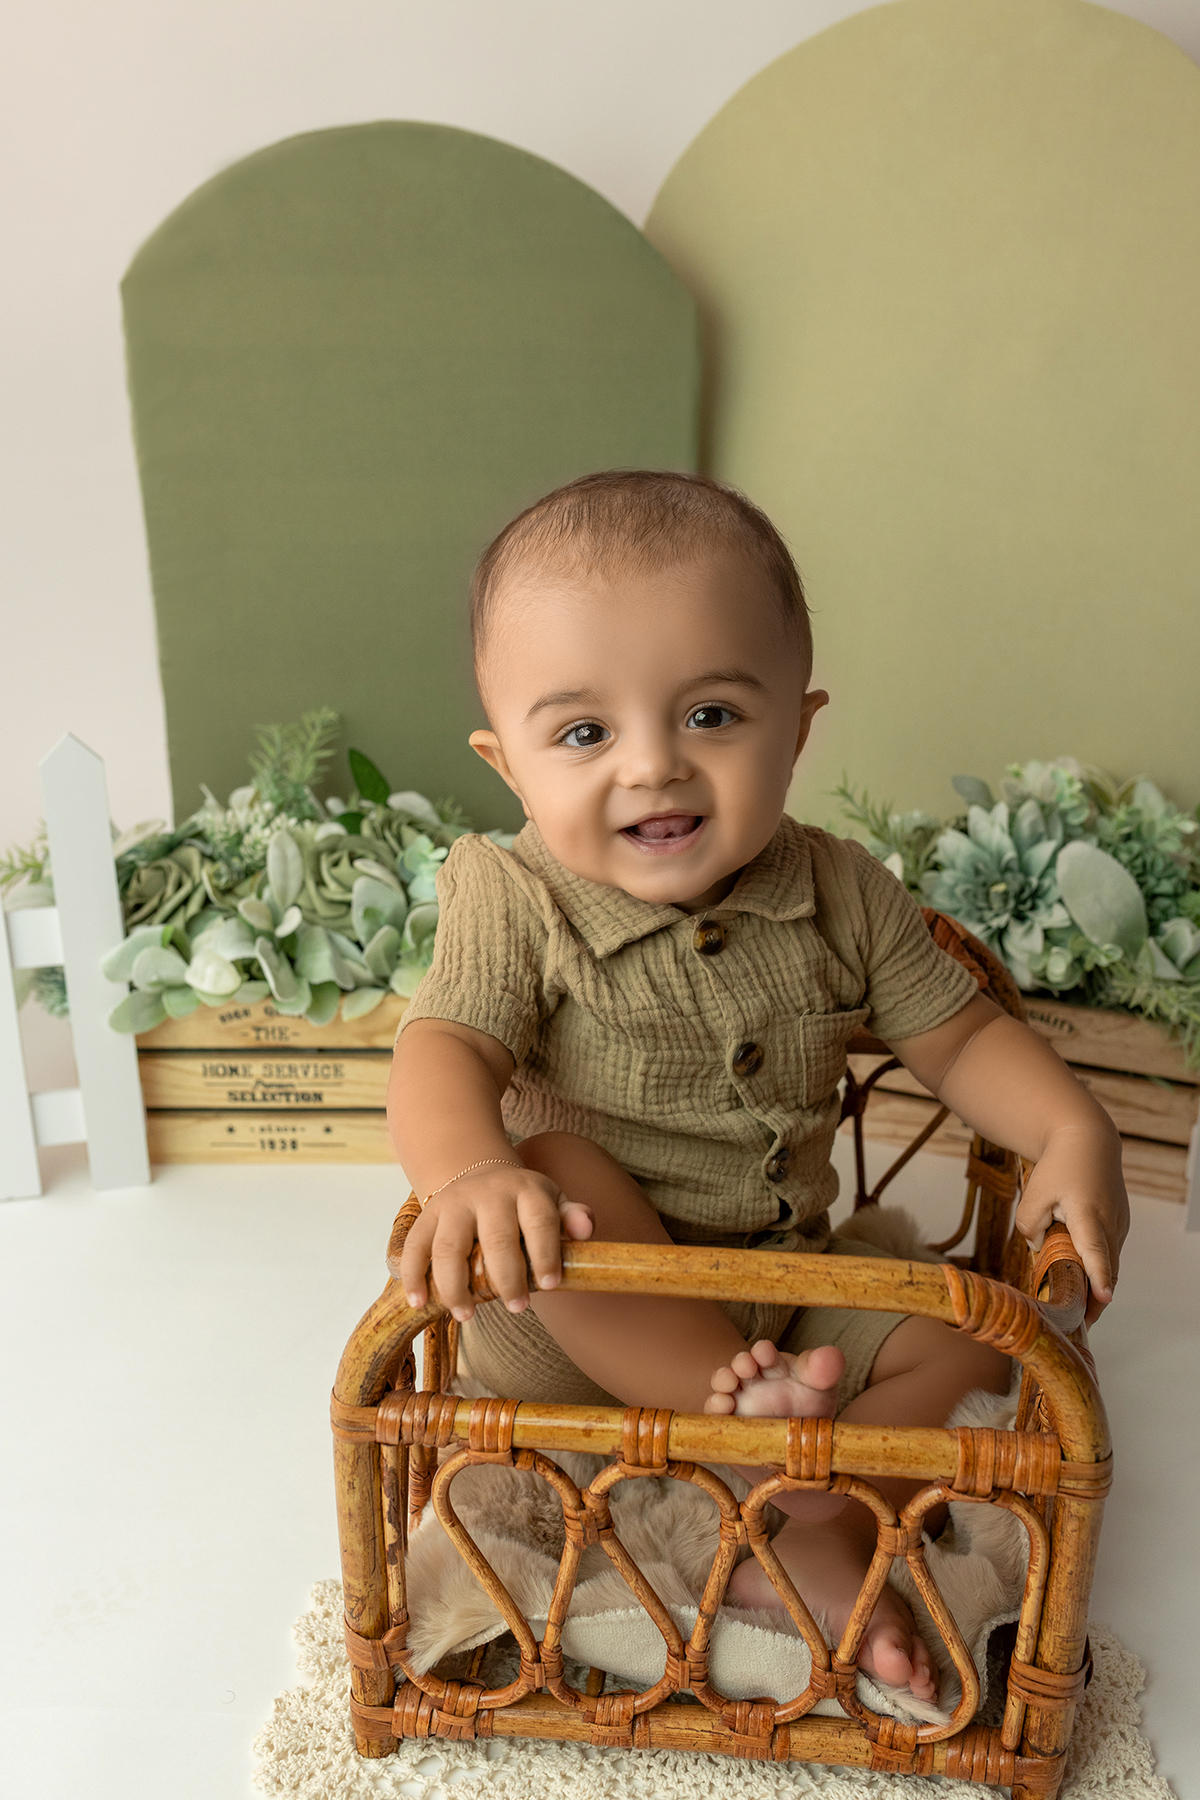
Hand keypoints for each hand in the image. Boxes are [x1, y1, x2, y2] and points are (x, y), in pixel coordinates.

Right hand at [399, 1164, 593, 1321]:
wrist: (479, 1174)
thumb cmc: (524, 1203)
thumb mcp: (553, 1202)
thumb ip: (572, 1218)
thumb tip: (586, 1228)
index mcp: (526, 1190)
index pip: (539, 1222)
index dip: (545, 1254)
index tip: (551, 1285)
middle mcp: (489, 1194)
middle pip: (495, 1239)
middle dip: (506, 1278)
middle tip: (517, 1307)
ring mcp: (454, 1204)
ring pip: (449, 1246)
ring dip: (456, 1286)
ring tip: (467, 1315)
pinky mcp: (427, 1215)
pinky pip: (415, 1246)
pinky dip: (415, 1276)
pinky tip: (420, 1302)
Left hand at [1015, 1123, 1129, 1325]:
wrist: (1088, 1140)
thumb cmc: (1059, 1165)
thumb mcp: (1034, 1193)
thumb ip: (1030, 1226)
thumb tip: (1038, 1250)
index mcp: (1087, 1213)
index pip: (1094, 1250)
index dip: (1097, 1276)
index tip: (1102, 1299)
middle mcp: (1109, 1222)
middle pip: (1106, 1269)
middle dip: (1095, 1300)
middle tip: (1079, 1327)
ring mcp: (1119, 1224)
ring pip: (1110, 1263)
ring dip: (1097, 1286)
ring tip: (1080, 1313)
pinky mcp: (1120, 1225)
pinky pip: (1110, 1253)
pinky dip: (1099, 1268)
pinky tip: (1083, 1281)